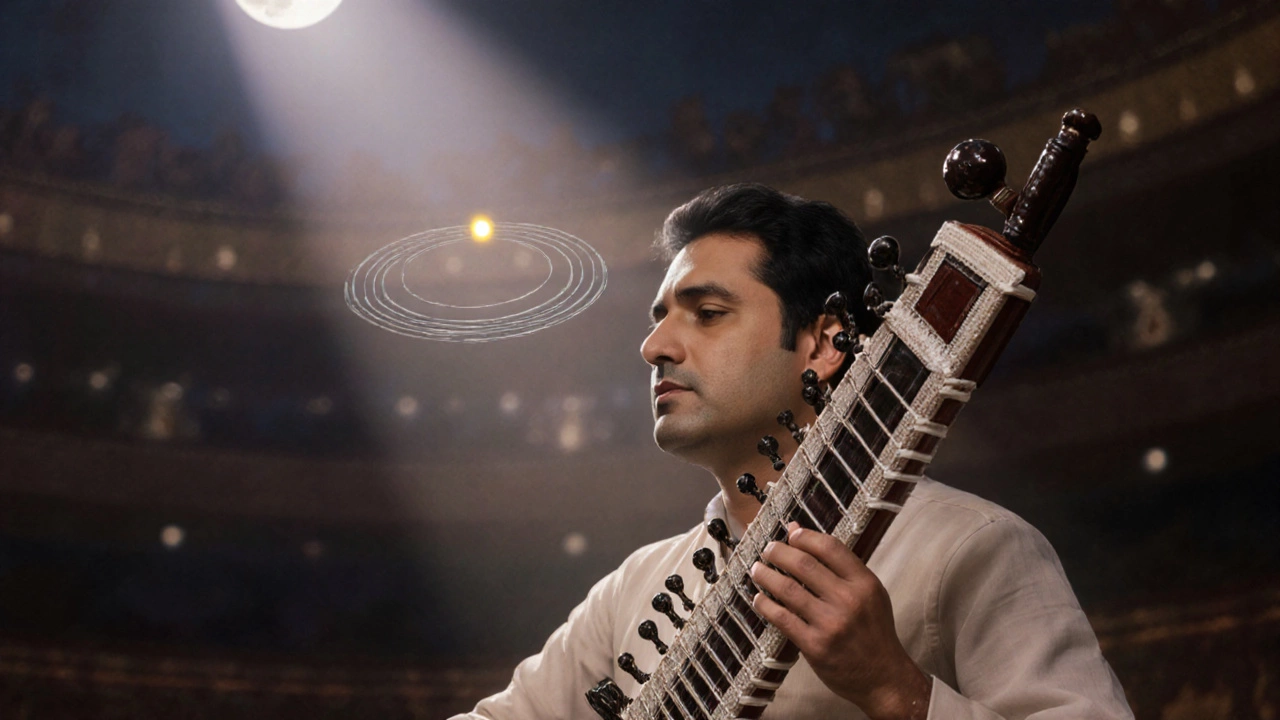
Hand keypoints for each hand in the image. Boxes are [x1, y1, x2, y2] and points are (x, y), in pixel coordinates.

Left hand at [750, 523, 930, 719]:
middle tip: (768, 549)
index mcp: (865, 584)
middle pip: (804, 564)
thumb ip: (839, 566)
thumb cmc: (874, 632)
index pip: (830, 548)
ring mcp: (831, 624)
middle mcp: (849, 600)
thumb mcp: (869, 594)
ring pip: (788, 589)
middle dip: (779, 552)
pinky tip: (759, 598)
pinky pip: (782, 618)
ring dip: (766, 575)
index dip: (805, 536)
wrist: (883, 678)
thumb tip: (798, 531)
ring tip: (757, 570)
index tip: (791, 534)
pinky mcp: (815, 646)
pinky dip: (765, 605)